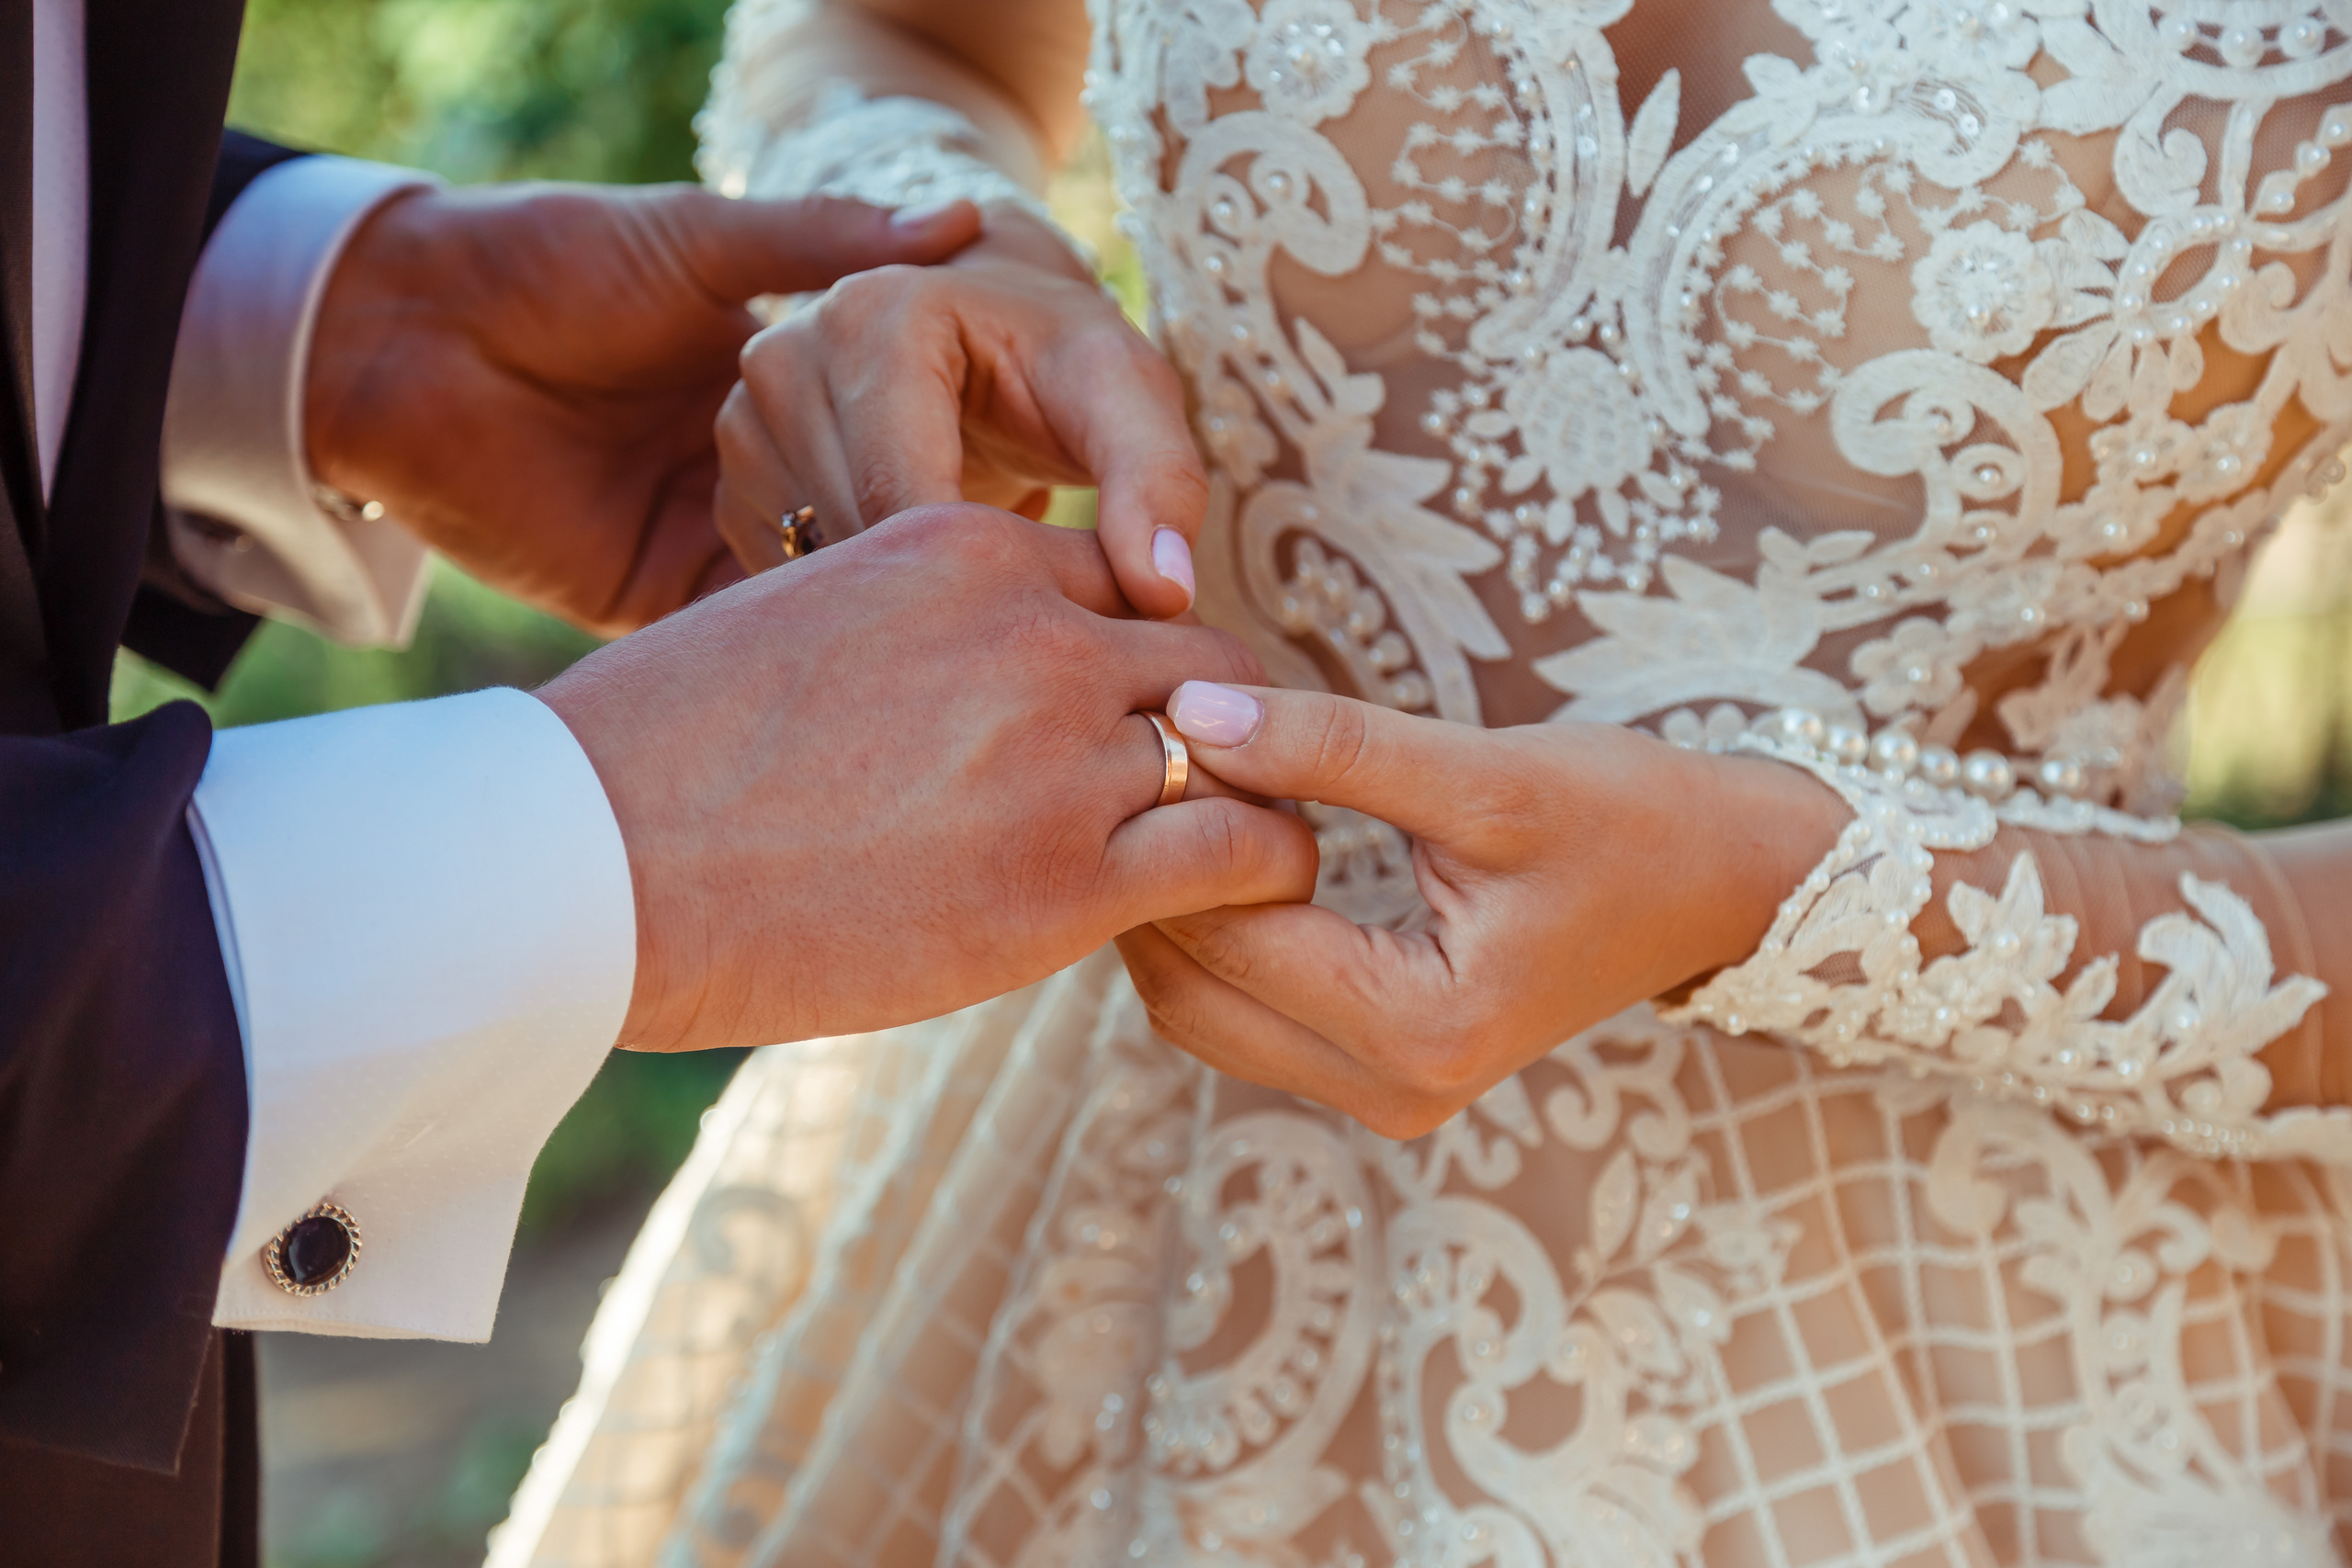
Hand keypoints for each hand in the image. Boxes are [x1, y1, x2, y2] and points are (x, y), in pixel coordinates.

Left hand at [303, 183, 981, 635]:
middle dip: (941, 555)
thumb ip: (822, 237)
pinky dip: (809, 647)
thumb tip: (962, 223)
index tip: (1054, 477)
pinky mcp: (659, 602)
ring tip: (981, 627)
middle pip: (874, 530)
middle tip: (1036, 582)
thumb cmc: (554, 263)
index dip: (967, 460)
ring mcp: (712, 544)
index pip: (900, 439)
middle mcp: (758, 474)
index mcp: (779, 390)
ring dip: (885, 610)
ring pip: (825, 595)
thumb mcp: (703, 237)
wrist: (410, 334)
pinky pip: (752, 639)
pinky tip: (880, 650)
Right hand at [536, 507, 1316, 1051]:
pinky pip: (1242, 855)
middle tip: (1214, 787)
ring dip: (1248, 801)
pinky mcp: (1067, 880)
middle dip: (1222, 720)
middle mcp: (1034, 634)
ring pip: (1244, 752)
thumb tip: (952, 686)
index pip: (1119, 583)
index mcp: (963, 550)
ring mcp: (1059, 754)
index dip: (1143, 657)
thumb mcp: (806, 622)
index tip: (1143, 714)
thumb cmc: (665, 754)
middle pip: (1205, 657)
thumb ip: (914, 633)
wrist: (594, 859)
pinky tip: (1239, 912)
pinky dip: (1263, 878)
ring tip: (1237, 858)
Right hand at [713, 208, 1206, 619]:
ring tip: (967, 604)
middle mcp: (786, 354)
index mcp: (878, 317)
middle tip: (1011, 630)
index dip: (974, 583)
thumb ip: (1160, 486)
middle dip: (935, 597)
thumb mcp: (1132, 402)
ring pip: (811, 568)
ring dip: (890, 605)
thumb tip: (1163, 595)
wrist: (995, 332)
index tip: (1039, 626)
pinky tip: (915, 594)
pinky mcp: (735, 474)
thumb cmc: (1065, 364)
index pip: (901, 498)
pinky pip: (784, 578)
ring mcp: (745, 415)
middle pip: (849, 536)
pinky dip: (851, 604)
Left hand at [1117, 682, 1848, 1138]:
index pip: (1232, 938)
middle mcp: (1393, 1092)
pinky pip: (1247, 1015)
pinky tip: (1229, 849)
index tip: (1162, 732)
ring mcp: (1386, 1095)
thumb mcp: (1487, 773)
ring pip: (1204, 1014)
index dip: (1181, 834)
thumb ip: (1336, 748)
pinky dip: (1220, 937)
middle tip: (1152, 765)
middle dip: (1158, 883)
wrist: (1726, 883)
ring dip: (1179, 913)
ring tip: (1190, 798)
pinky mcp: (1382, 1071)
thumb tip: (1195, 719)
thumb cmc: (1630, 820)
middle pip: (1194, 995)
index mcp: (1421, 1030)